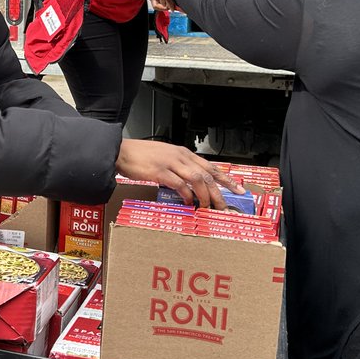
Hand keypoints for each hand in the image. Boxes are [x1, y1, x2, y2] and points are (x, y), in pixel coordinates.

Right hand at [115, 138, 244, 209]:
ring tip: (207, 207)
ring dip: (204, 195)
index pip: (210, 166)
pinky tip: (188, 202)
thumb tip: (191, 184)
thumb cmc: (141, 156)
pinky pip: (179, 184)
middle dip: (219, 191)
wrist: (121, 151)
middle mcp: (180, 156)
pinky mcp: (159, 171)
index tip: (238, 189)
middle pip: (207, 174)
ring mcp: (170, 163)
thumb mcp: (165, 157)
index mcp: (183, 153)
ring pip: (197, 179)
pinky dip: (186, 194)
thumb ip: (179, 167)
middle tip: (225, 205)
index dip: (226, 178)